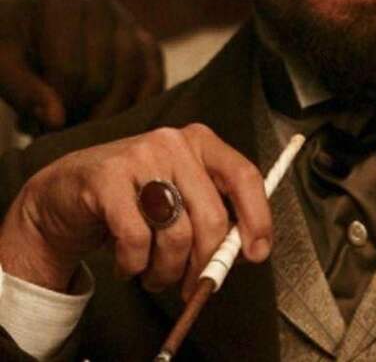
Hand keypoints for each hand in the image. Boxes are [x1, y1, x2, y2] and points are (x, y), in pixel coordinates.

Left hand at [0, 0, 163, 131]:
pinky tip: (124, 122)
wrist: (26, 21)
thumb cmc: (9, 42)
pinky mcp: (142, 35)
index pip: (69, 69)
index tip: (41, 129)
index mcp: (61, 1)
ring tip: (89, 131)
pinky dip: (144, 99)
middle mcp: (99, 2)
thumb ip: (22, 90)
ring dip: (114, 111)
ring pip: (134, 72)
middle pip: (103, 74)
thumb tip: (58, 120)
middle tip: (65, 134)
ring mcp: (125, 17)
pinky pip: (154, 70)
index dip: (57, 107)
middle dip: (83, 113)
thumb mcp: (0, 62)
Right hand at [0, 124, 271, 298]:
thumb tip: (243, 251)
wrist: (67, 192)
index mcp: (200, 142)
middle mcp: (173, 142)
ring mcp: (139, 156)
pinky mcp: (107, 178)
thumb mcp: (179, 197)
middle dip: (205, 264)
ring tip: (154, 273)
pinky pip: (137, 240)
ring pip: (176, 234)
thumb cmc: (133, 200)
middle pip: (211, 216)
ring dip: (167, 271)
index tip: (257, 253)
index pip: (243, 175)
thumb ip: (212, 214)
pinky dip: (134, 265)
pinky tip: (127, 262)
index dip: (257, 217)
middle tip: (193, 285)